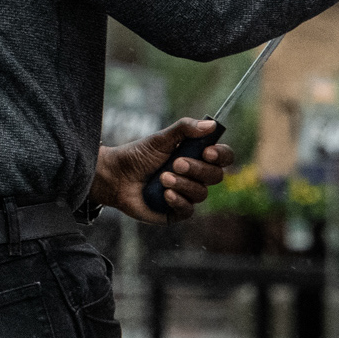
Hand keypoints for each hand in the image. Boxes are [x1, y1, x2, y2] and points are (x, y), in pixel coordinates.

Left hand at [93, 118, 234, 224]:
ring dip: (183, 184)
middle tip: (176, 163)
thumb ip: (185, 129)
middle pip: (216, 176)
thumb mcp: (160, 138)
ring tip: (162, 177)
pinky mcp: (175, 212)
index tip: (207, 152)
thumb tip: (212, 125)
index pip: (223, 157)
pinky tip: (165, 194)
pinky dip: (178, 200)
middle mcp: (196, 176)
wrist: (115, 176)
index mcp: (197, 156)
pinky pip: (188, 210)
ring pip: (201, 193)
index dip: (221, 155)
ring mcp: (187, 194)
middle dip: (198, 169)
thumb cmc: (138, 155)